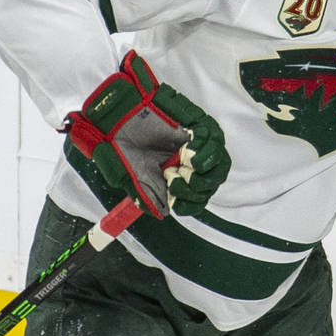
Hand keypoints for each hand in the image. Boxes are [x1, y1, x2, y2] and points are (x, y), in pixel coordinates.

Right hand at [65, 51, 230, 218]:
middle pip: (212, 182)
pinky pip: (215, 140)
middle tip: (174, 178)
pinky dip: (206, 150)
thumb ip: (152, 198)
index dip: (192, 202)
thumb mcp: (138, 180)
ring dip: (203, 171)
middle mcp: (190, 162)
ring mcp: (196, 144)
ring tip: (182, 165)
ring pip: (219, 164)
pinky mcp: (197, 125)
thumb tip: (165, 213)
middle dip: (196, 188)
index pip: (199, 196)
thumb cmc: (125, 149)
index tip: (175, 199)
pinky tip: (189, 151)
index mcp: (178, 176)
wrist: (116, 122)